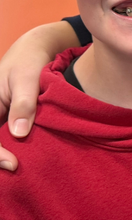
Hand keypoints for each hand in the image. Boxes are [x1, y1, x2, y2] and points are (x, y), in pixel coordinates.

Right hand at [0, 21, 78, 170]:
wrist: (37, 50)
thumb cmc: (30, 60)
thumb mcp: (27, 79)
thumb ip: (24, 105)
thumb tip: (19, 133)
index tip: (13, 163)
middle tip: (16, 169)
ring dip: (6, 154)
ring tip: (21, 168)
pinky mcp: (7, 118)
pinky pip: (6, 137)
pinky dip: (13, 148)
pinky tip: (25, 158)